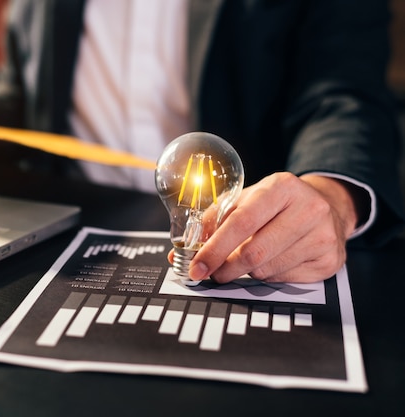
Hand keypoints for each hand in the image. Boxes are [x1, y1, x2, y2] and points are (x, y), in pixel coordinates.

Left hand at [169, 172, 360, 282]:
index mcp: (281, 187)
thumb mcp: (246, 200)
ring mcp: (323, 235)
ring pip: (266, 269)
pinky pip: (284, 279)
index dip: (214, 248)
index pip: (241, 222)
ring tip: (248, 259)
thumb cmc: (277, 205)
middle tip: (212, 273)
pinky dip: (269, 275)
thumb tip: (183, 250)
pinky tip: (272, 260)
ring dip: (247, 271)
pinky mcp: (330, 260)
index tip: (196, 266)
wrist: (326, 207)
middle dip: (225, 268)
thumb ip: (214, 220)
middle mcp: (308, 208)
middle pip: (254, 252)